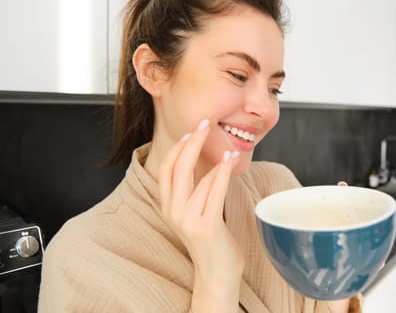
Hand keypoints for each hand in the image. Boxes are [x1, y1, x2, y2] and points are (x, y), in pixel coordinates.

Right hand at [158, 119, 243, 311]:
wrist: (217, 271)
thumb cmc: (211, 237)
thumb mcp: (195, 210)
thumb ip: (194, 188)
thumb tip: (201, 157)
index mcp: (168, 206)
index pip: (166, 168)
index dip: (177, 147)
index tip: (192, 131)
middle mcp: (173, 211)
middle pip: (177, 168)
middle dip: (191, 142)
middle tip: (204, 124)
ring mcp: (187, 220)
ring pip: (197, 179)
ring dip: (213, 158)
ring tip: (227, 148)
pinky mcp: (205, 226)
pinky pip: (213, 191)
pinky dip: (221, 172)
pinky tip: (229, 160)